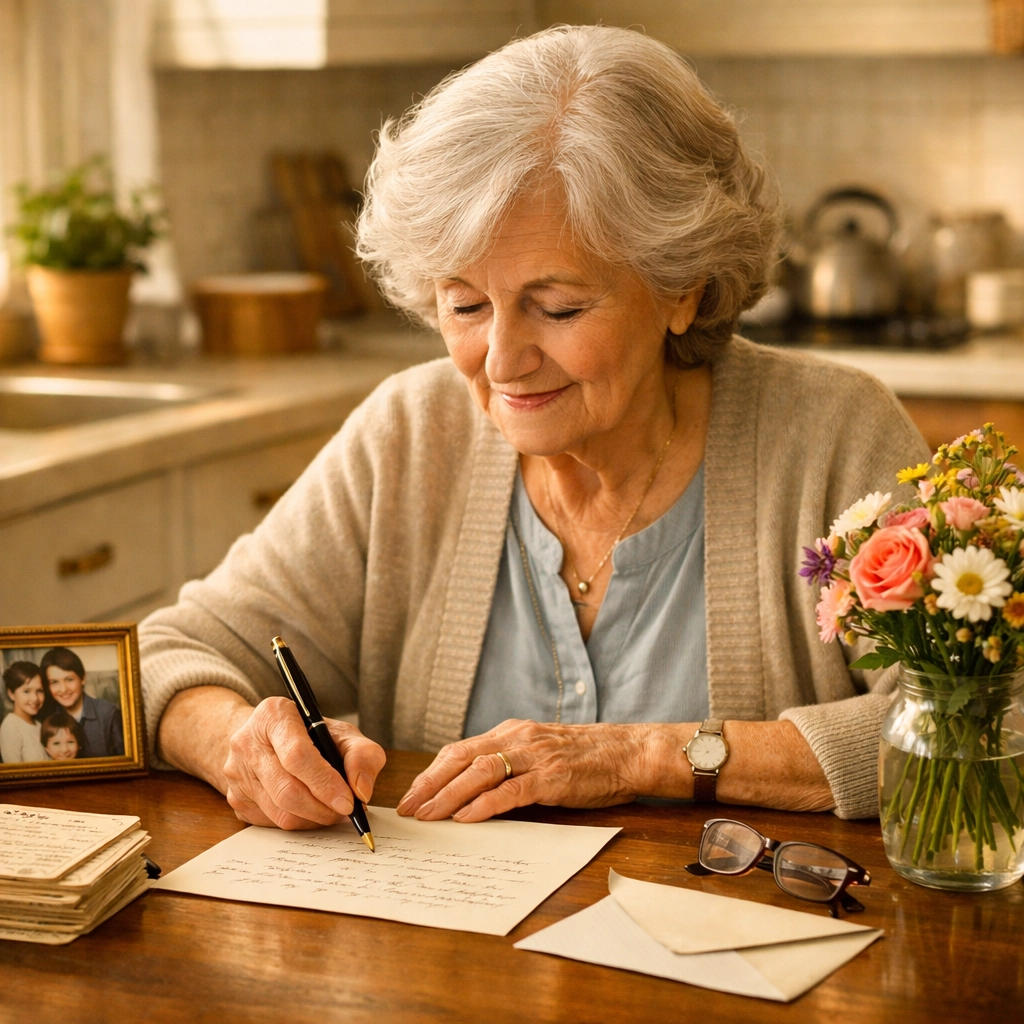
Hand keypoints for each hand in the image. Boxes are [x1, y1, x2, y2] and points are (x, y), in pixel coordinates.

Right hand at [223, 696, 385, 829]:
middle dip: (322, 808)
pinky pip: (271, 824)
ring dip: (313, 819)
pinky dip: (298, 823)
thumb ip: (362, 754)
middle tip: (344, 811)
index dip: (325, 783)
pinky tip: (311, 810)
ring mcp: (236, 773)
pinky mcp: (236, 799)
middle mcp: (247, 742)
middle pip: (286, 789)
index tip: (348, 801)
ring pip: (279, 812)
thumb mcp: (341, 733)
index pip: (297, 755)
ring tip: (331, 810)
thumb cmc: (309, 734)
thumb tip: (361, 790)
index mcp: (273, 715)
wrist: (267, 738)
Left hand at [396, 719, 648, 822]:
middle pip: (460, 757)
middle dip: (429, 784)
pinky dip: (483, 805)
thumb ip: (511, 763)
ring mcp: (535, 756)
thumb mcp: (541, 751)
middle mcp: (518, 738)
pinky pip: (510, 790)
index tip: (413, 794)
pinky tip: (465, 818)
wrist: (629, 752)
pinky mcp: (552, 777)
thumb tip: (474, 791)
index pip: (460, 749)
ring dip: (447, 795)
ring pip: (479, 772)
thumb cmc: (587, 757)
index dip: (432, 773)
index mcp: (512, 732)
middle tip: (407, 809)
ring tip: (427, 816)